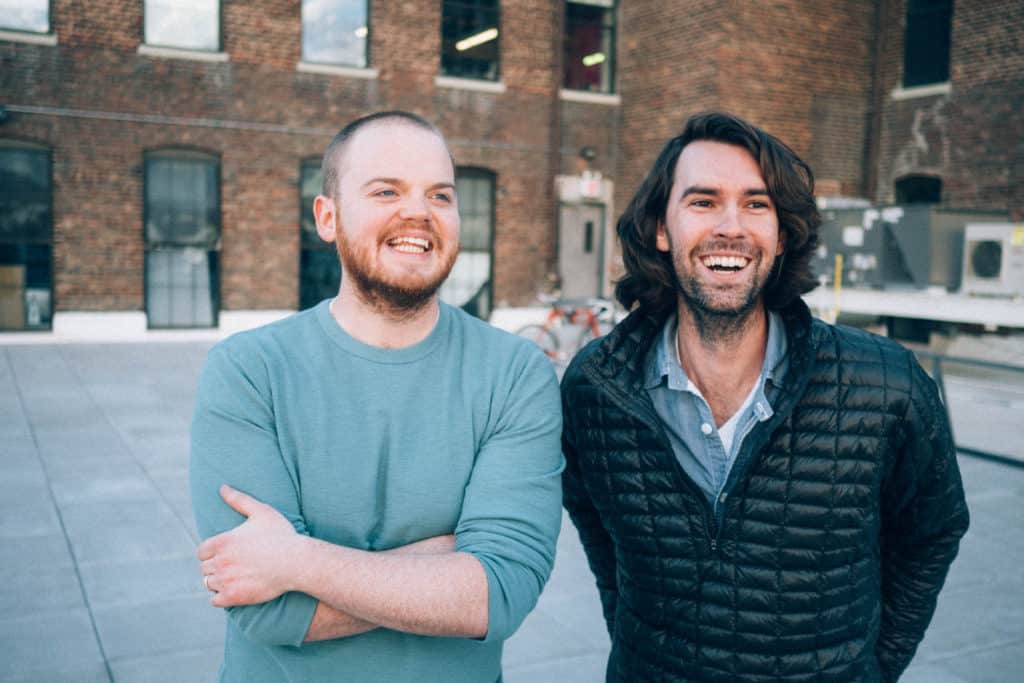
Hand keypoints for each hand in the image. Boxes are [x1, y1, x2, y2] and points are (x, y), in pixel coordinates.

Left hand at [197, 485, 302, 607]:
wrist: (297, 562)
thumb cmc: (281, 535)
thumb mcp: (261, 512)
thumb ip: (239, 499)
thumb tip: (222, 487)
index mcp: (222, 542)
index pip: (202, 552)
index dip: (212, 553)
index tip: (224, 553)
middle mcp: (220, 562)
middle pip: (204, 569)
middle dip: (215, 567)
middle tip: (232, 566)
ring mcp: (226, 580)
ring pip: (209, 584)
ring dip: (217, 581)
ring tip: (233, 577)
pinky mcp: (233, 597)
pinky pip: (215, 600)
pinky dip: (220, 597)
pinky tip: (233, 590)